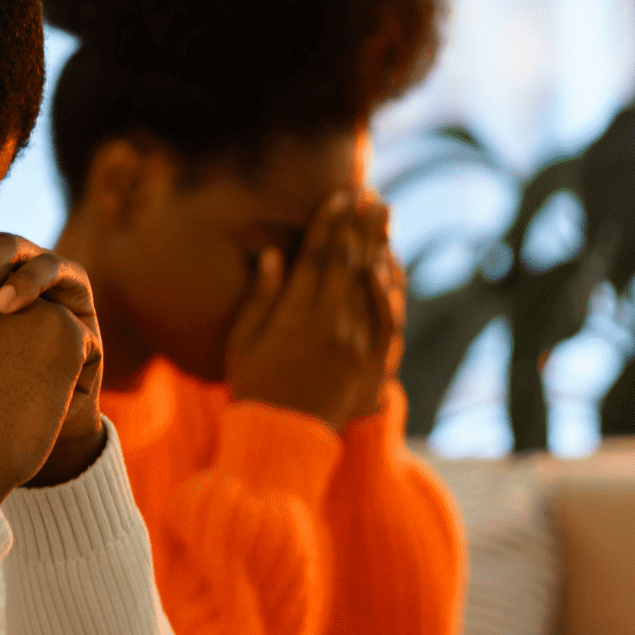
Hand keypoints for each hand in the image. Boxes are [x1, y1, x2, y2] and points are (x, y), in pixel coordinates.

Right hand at [225, 191, 401, 429]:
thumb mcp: (242, 341)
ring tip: (385, 217)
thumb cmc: (253, 387)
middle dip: (360, 224)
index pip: (316, 257)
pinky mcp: (372, 363)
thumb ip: (259, 297)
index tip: (340, 195)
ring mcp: (356, 346)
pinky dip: (392, 289)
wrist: (282, 440)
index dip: (329, 223)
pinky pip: (389, 319)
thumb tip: (273, 253)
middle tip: (370, 195)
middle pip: (350, 263)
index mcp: (295, 318)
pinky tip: (391, 266)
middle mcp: (330, 327)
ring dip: (380, 246)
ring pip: (373, 285)